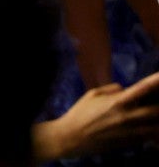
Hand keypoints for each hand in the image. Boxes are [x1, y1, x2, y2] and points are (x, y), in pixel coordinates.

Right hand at [34, 72, 158, 160]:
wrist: (73, 137)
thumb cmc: (80, 113)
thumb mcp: (92, 94)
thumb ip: (111, 89)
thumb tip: (125, 88)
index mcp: (118, 101)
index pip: (142, 88)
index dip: (156, 80)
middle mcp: (128, 116)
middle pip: (156, 110)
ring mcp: (131, 131)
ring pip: (156, 127)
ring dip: (158, 120)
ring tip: (155, 116)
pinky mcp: (131, 143)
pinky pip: (150, 137)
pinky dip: (154, 132)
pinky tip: (152, 128)